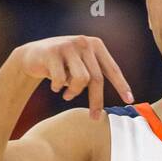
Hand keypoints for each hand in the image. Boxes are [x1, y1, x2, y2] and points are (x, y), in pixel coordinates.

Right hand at [16, 36, 132, 117]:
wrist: (32, 56)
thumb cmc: (62, 65)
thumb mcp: (82, 66)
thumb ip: (96, 75)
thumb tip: (117, 97)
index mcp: (95, 45)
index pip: (112, 69)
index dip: (121, 85)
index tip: (129, 100)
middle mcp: (84, 43)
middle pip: (96, 78)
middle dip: (96, 101)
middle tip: (94, 117)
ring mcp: (68, 45)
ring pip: (81, 79)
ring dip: (74, 93)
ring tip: (67, 95)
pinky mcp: (52, 52)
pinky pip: (61, 79)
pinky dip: (58, 87)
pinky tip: (54, 87)